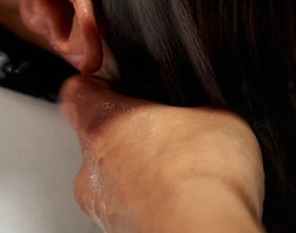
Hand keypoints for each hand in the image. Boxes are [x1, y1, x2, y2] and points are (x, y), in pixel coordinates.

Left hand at [59, 76, 264, 232]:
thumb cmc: (201, 176)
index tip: (112, 84)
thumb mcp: (218, 115)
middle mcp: (92, 169)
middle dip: (129, 136)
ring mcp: (103, 209)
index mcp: (103, 123)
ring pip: (112, 181)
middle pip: (96, 141)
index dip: (96, 85)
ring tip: (183, 173)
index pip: (77, 93)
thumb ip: (197, 109)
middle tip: (165, 134)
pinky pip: (132, 212)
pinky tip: (185, 201)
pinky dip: (152, 205)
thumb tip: (204, 116)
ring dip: (140, 175)